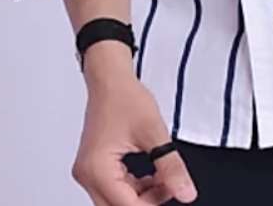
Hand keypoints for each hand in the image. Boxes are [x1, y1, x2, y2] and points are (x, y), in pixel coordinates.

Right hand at [73, 73, 197, 204]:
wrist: (110, 78)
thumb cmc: (124, 97)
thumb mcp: (154, 132)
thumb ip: (171, 166)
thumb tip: (186, 193)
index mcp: (97, 169)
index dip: (154, 205)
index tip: (175, 194)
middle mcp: (87, 175)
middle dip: (148, 202)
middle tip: (170, 186)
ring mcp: (88, 172)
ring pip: (117, 202)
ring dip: (143, 197)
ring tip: (164, 177)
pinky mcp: (94, 168)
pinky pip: (115, 190)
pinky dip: (135, 188)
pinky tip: (152, 175)